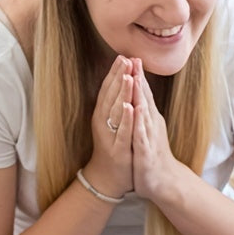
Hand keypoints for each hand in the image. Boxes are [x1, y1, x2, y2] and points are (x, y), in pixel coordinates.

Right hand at [86, 55, 134, 196]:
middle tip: (125, 59)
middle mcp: (104, 123)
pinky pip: (122, 132)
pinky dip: (126, 119)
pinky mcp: (119, 150)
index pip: (108, 90)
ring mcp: (110, 136)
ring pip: (116, 111)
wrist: (108, 178)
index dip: (115, 73)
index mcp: (103, 115)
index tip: (124, 56)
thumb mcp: (114, 123)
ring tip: (127, 76)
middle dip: (118, 77)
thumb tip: (121, 83)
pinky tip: (129, 107)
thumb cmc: (113, 148)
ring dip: (121, 93)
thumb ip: (116, 104)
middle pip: (111, 96)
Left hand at [130, 59, 179, 199]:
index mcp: (150, 120)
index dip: (139, 76)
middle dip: (139, 78)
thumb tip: (141, 100)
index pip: (144, 95)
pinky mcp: (146, 151)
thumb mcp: (149, 132)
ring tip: (135, 76)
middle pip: (145, 98)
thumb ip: (146, 116)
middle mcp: (152, 125)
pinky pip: (141, 133)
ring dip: (139, 94)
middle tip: (134, 58)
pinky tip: (135, 108)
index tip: (132, 57)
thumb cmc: (155, 157)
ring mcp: (150, 137)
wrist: (164, 182)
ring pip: (144, 112)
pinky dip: (138, 120)